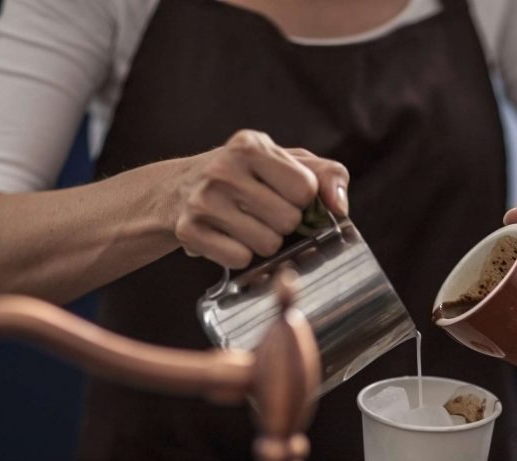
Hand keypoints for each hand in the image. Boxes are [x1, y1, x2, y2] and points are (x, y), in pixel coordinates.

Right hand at [170, 130, 349, 268]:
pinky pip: (240, 259)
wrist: (176, 190)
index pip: (306, 189)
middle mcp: (224, 168)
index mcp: (251, 145)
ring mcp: (203, 200)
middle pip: (289, 220)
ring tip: (245, 224)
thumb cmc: (245, 175)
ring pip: (267, 244)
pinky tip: (227, 237)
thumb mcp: (285, 161)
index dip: (302, 199)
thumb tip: (340, 207)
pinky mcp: (190, 231)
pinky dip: (240, 256)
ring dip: (264, 241)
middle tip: (262, 212)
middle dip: (284, 223)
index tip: (284, 194)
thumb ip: (326, 175)